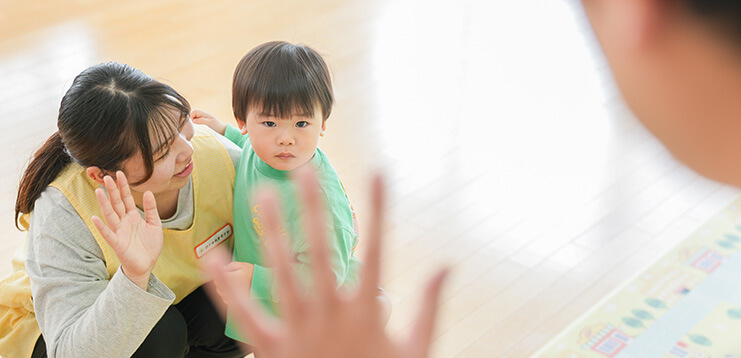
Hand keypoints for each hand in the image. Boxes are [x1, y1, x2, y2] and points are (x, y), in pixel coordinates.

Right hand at [91, 171, 162, 290]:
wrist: (147, 265)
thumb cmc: (149, 245)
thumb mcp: (154, 224)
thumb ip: (151, 209)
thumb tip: (147, 192)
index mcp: (132, 216)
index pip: (126, 198)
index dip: (123, 186)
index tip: (119, 173)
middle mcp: (124, 222)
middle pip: (116, 203)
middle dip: (112, 190)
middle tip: (107, 176)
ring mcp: (119, 232)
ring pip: (110, 215)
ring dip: (104, 203)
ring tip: (99, 191)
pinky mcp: (117, 243)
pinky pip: (108, 234)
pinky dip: (101, 226)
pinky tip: (95, 217)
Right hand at [190, 109, 226, 134]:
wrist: (223, 129)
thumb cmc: (217, 126)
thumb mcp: (210, 123)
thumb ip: (201, 121)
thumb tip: (193, 120)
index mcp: (205, 114)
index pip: (194, 111)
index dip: (191, 115)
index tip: (193, 122)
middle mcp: (203, 115)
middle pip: (193, 113)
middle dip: (191, 117)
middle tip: (193, 123)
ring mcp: (203, 118)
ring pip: (194, 116)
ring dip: (193, 119)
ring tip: (195, 124)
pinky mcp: (204, 121)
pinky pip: (197, 120)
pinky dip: (195, 121)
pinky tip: (197, 125)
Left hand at [203, 169, 447, 357]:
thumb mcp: (416, 349)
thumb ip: (430, 306)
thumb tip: (447, 266)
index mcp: (366, 312)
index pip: (378, 248)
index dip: (379, 208)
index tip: (378, 174)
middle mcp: (330, 315)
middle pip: (321, 251)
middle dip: (313, 208)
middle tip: (304, 172)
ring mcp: (298, 330)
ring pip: (282, 272)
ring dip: (274, 232)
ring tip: (266, 196)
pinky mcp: (271, 349)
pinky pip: (246, 314)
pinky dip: (229, 287)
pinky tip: (215, 258)